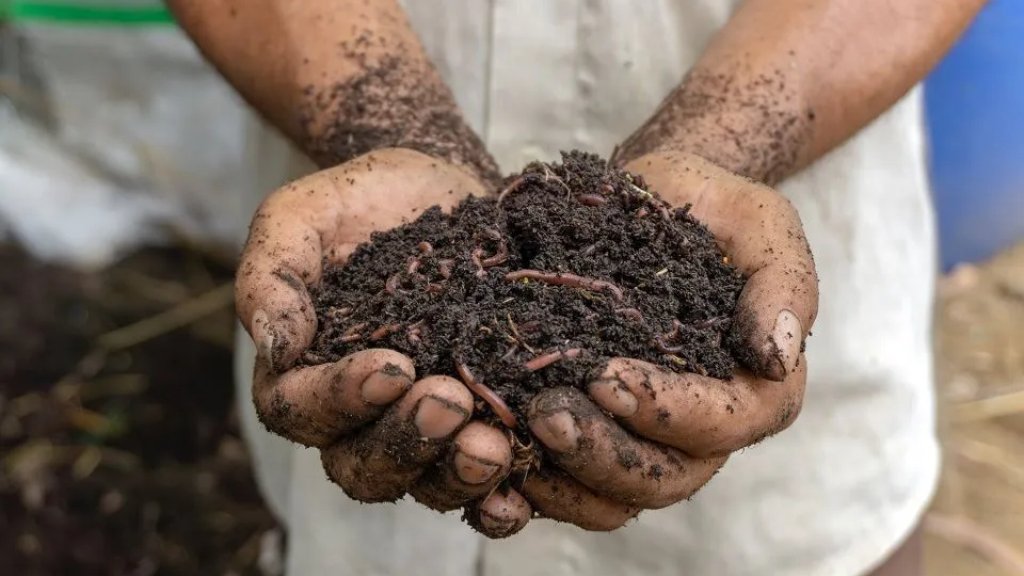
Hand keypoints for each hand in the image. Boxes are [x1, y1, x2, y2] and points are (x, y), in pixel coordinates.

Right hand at [236, 148, 529, 536]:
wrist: (435, 185)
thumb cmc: (356, 203)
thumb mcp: (299, 219)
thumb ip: (272, 277)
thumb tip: (275, 347)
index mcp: (303, 375)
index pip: (301, 412)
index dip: (340, 400)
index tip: (391, 366)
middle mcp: (360, 416)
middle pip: (365, 467)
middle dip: (407, 442)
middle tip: (450, 401)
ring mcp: (424, 424)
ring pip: (428, 482)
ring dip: (458, 474)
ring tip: (495, 447)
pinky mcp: (483, 419)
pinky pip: (489, 476)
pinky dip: (504, 491)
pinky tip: (524, 482)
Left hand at [521, 151, 818, 528]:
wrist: (645, 197)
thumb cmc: (707, 205)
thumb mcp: (758, 222)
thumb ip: (782, 283)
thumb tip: (777, 357)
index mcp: (756, 388)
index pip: (723, 424)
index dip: (667, 411)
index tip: (606, 375)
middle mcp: (704, 428)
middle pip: (663, 478)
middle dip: (604, 453)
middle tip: (544, 412)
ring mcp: (645, 438)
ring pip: (613, 495)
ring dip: (563, 479)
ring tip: (509, 438)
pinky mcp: (596, 433)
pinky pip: (569, 483)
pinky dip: (532, 482)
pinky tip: (492, 453)